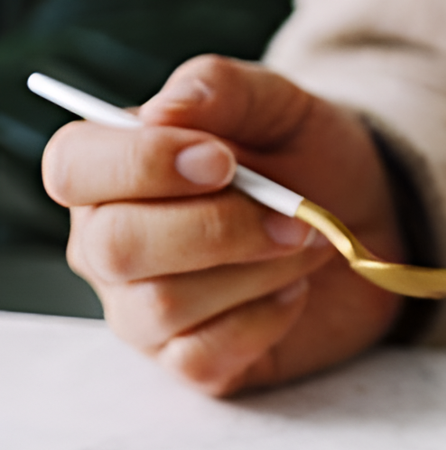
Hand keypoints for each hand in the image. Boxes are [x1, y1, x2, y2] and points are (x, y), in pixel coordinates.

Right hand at [43, 55, 404, 395]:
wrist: (369, 218)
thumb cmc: (308, 158)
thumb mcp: (279, 104)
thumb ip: (220, 88)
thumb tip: (163, 108)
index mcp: (110, 171)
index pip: (72, 168)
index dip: (141, 164)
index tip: (222, 160)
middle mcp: (109, 245)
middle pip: (115, 247)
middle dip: (217, 228)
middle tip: (292, 215)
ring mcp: (143, 312)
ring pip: (163, 305)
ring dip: (256, 272)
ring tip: (306, 245)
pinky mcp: (192, 361)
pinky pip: (202, 357)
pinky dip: (265, 320)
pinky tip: (294, 292)